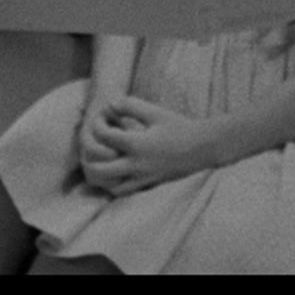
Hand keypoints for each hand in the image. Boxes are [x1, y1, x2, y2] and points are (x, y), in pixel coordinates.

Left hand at [82, 96, 214, 195]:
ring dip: (102, 176)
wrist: (202, 147)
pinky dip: (116, 185)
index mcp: (136, 143)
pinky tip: (117, 173)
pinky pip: (126, 191)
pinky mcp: (150, 185)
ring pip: (111, 186)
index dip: (98, 127)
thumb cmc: (178, 126)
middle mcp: (136, 164)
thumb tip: (109, 104)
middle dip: (92, 158)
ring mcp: (143, 177)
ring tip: (103, 162)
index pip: (104, 137)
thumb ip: (130, 106)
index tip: (103, 122)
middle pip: (100, 169)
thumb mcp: (154, 112)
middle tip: (94, 148)